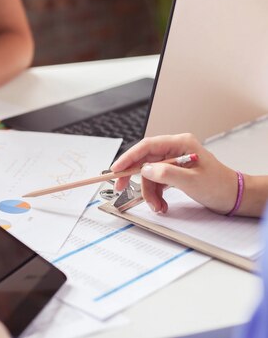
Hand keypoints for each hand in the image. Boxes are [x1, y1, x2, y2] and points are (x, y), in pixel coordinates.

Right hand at [111, 134, 237, 213]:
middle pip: (144, 160)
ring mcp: (174, 161)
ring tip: (157, 206)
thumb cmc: (219, 185)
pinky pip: (157, 182)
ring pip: (149, 175)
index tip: (117, 169)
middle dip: (134, 177)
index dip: (129, 157)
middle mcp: (175, 150)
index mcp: (180, 144)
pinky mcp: (174, 173)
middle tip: (121, 187)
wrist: (234, 197)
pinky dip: (156, 195)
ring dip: (149, 193)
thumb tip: (145, 169)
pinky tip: (162, 205)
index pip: (147, 146)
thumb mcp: (192, 180)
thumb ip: (167, 173)